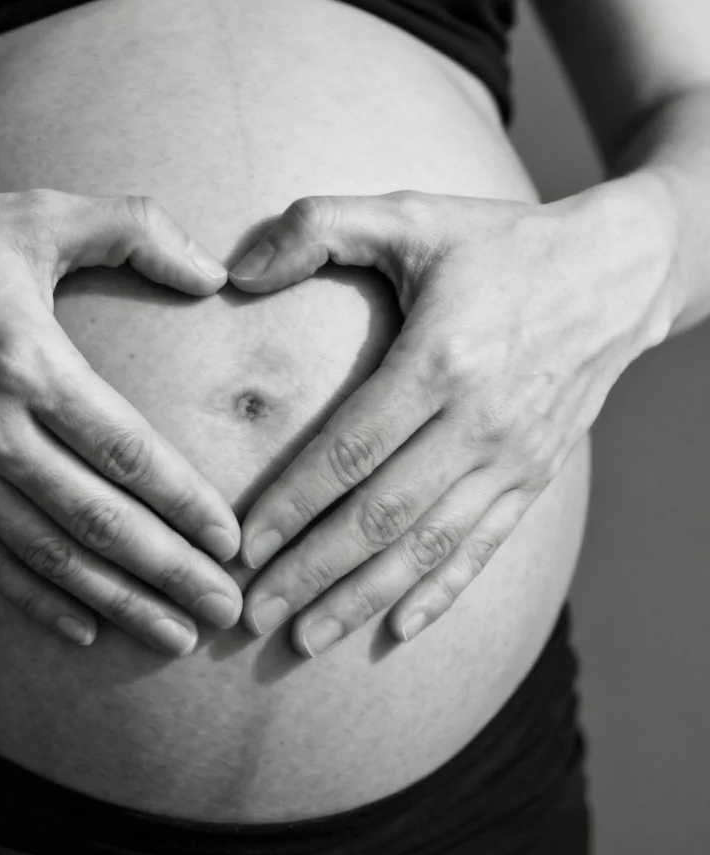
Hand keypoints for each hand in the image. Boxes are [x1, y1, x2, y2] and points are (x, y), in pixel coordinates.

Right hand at [0, 187, 242, 654]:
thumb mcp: (37, 214)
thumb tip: (215, 272)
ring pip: (48, 555)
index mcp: (30, 364)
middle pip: (98, 520)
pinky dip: (36, 601)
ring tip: (175, 637)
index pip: (126, 451)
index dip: (184, 501)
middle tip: (226, 610)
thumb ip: (134, 229)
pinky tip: (84, 631)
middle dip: (170, 572)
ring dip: (117, 601)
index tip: (232, 541)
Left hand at [229, 178, 677, 654]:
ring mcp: (515, 458)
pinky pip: (483, 548)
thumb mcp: (411, 214)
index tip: (242, 546)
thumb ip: (319, 226)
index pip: (350, 451)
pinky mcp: (537, 478)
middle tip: (252, 614)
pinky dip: (439, 594)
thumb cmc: (498, 244)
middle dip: (312, 570)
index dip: (291, 504)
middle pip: (382, 517)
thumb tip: (236, 270)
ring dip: (363, 599)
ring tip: (305, 639)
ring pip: (428, 548)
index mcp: (443, 359)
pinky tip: (396, 630)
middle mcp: (482, 422)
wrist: (618, 272)